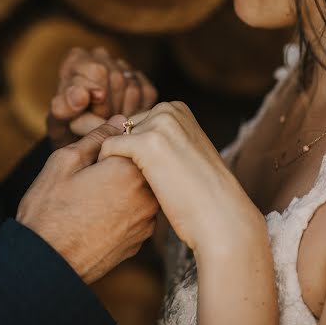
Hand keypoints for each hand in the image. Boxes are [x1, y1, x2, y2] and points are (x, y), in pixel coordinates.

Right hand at [17, 115, 159, 283]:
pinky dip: (123, 209)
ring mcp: (145, 222)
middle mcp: (146, 195)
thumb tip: (119, 121)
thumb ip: (97, 137)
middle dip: (120, 164)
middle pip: (140, 165)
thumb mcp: (66, 161)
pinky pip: (137, 213)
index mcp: (129, 170)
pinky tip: (98, 215)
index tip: (94, 153)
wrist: (46, 264)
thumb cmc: (50, 210)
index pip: (134, 140)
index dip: (112, 142)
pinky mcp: (139, 242)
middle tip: (90, 174)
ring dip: (123, 187)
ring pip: (140, 190)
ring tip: (92, 197)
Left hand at [47, 46, 157, 149]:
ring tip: (108, 121)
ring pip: (133, 89)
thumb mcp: (59, 118)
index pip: (98, 71)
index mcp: (77, 58)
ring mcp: (123, 67)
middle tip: (100, 122)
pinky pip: (146, 95)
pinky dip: (136, 111)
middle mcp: (100, 56)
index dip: (97, 98)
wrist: (84, 134)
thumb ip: (65, 106)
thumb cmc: (68, 123)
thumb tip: (82, 95)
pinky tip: (121, 116)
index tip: (91, 113)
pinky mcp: (141, 81)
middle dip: (109, 108)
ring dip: (122, 112)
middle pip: (117, 80)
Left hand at [98, 103, 261, 251]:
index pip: (139, 123)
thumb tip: (130, 132)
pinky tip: (117, 186)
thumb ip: (164, 137)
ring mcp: (158, 124)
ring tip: (132, 185)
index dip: (138, 150)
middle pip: (125, 129)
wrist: (219, 216)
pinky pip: (108, 147)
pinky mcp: (145, 143)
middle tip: (141, 182)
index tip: (150, 173)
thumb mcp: (186, 150)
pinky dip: (106, 165)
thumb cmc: (201, 192)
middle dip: (127, 154)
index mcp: (177, 108)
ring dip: (117, 161)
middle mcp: (168, 110)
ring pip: (116, 138)